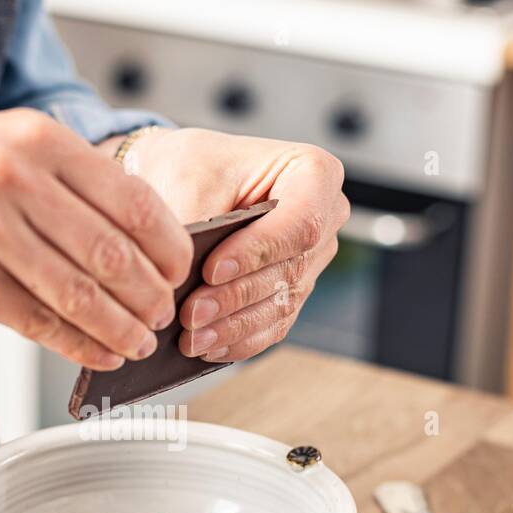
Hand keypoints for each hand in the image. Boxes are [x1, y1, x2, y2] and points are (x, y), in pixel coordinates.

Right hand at [0, 109, 192, 370]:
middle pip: (112, 252)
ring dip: (120, 328)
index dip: (168, 246)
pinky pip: (39, 322)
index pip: (132, 199)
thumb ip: (66, 179)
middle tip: (163, 315)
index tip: (180, 271)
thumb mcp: (2, 147)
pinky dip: (79, 345)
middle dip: (150, 295)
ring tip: (138, 343)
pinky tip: (100, 354)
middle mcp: (13, 178)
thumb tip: (141, 236)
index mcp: (36, 138)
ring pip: (80, 294)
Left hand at [128, 127, 348, 361]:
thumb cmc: (193, 165)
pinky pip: (273, 324)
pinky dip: (239, 339)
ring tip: (191, 339)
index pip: (299, 222)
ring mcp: (312, 260)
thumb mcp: (189, 179)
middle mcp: (326, 219)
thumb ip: (197, 228)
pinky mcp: (292, 291)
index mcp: (315, 174)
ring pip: (281, 304)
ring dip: (234, 327)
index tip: (211, 271)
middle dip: (236, 297)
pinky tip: (207, 347)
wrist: (186, 177)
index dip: (258, 253)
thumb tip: (186, 284)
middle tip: (190, 315)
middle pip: (290, 269)